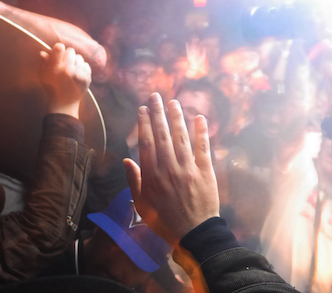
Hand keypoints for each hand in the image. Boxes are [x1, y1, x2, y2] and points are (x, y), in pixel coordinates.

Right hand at [39, 43, 90, 118]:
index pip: (59, 47)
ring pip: (79, 57)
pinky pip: (86, 64)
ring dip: (75, 62)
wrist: (64, 103)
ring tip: (71, 70)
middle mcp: (67, 70)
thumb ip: (44, 63)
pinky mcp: (86, 78)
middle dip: (67, 55)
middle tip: (64, 64)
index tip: (58, 52)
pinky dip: (82, 68)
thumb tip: (43, 52)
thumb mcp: (43, 75)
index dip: (59, 48)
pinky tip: (77, 75)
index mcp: (55, 68)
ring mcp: (78, 74)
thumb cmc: (51, 87)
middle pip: (70, 51)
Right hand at [123, 93, 219, 245]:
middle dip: (158, 113)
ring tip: (174, 102)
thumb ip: (134, 181)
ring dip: (177, 118)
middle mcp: (168, 168)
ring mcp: (188, 169)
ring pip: (181, 138)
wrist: (194, 234)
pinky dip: (201, 132)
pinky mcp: (205, 172)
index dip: (144, 124)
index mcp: (152, 176)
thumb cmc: (165, 220)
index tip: (143, 109)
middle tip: (156, 96)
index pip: (146, 143)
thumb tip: (126, 159)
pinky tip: (200, 118)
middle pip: (162, 135)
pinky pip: (203, 148)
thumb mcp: (142, 204)